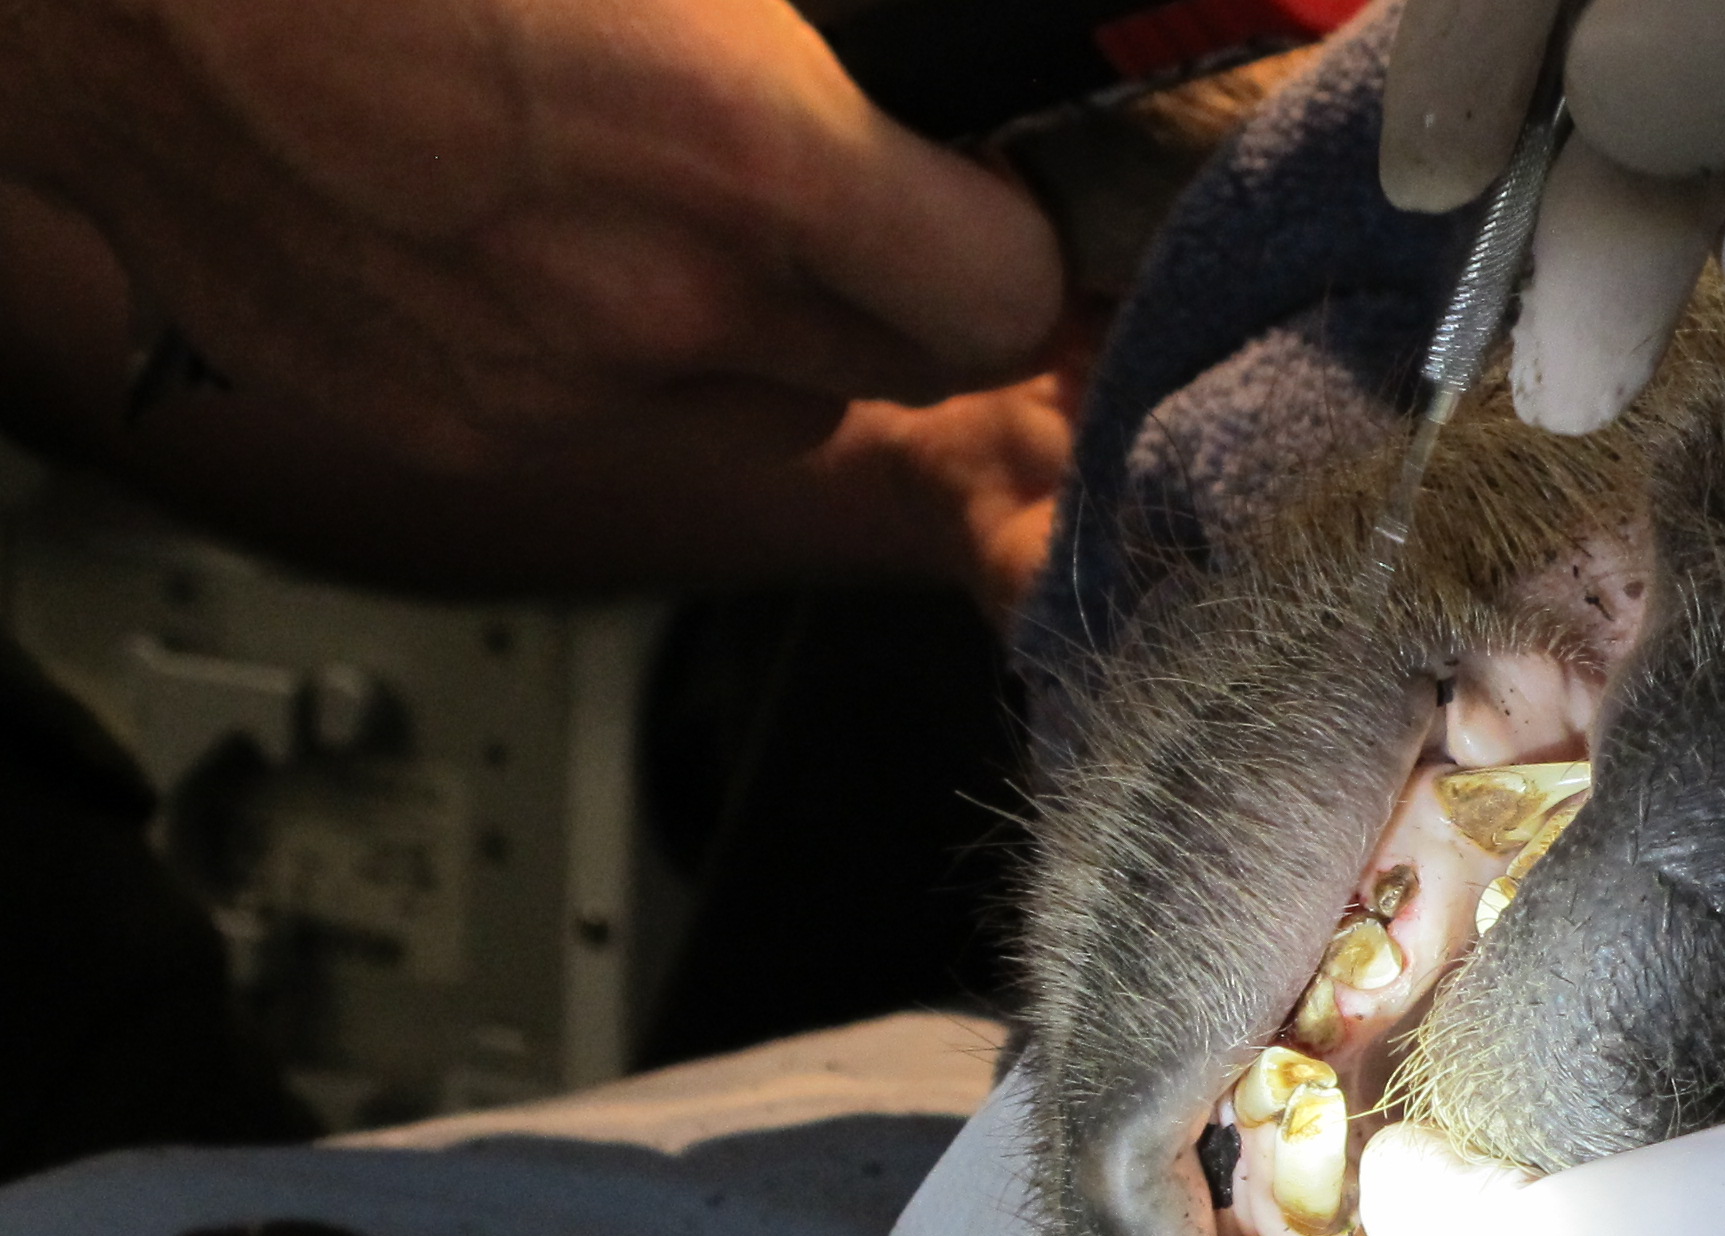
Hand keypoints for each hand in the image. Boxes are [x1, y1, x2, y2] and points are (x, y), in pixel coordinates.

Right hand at [0, 0, 1062, 470]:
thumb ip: (836, 31)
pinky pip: (610, 421)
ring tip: (659, 193)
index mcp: (730, 160)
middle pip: (899, 368)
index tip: (983, 186)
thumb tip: (928, 62)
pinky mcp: (436, 426)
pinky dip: (614, 351)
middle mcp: (646, 313)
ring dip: (759, 326)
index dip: (1007, 233)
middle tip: (836, 173)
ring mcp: (534, 389)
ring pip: (763, 407)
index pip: (1003, 295)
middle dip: (896, 279)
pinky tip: (533, 228)